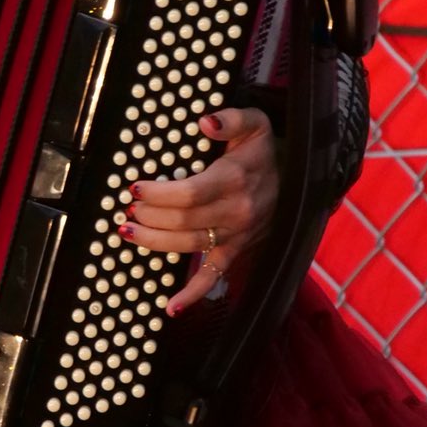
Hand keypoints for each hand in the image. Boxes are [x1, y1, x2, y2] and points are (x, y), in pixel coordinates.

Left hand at [119, 107, 278, 314]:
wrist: (298, 178)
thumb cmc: (265, 149)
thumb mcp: (255, 122)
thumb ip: (231, 119)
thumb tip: (205, 122)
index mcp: (235, 179)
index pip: (190, 193)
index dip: (159, 194)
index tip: (135, 188)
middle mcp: (236, 211)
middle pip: (184, 221)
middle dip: (149, 217)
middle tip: (128, 210)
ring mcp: (236, 235)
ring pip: (190, 246)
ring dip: (155, 243)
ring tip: (128, 233)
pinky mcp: (237, 250)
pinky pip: (215, 276)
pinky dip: (193, 294)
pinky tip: (171, 307)